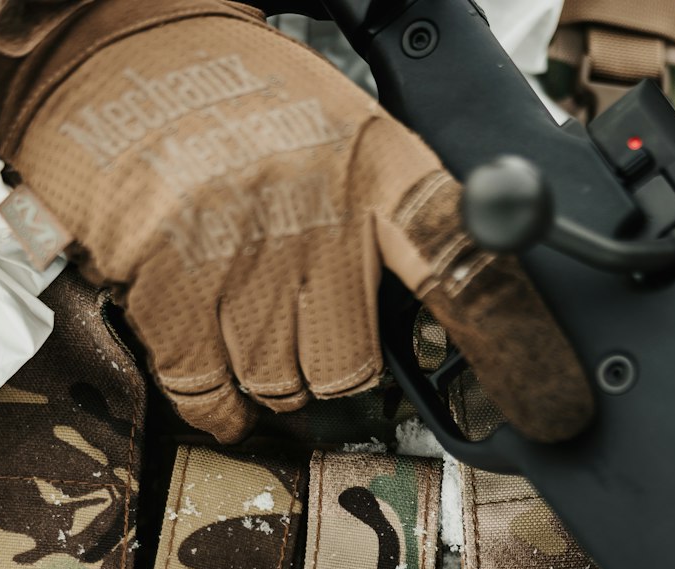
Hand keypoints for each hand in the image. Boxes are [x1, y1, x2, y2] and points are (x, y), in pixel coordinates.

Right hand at [0, 1, 592, 443]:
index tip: (549, 403)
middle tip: (311, 329)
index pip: (462, 261)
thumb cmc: (248, 106)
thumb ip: (399, 225)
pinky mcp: (166, 280)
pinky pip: (213, 394)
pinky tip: (224, 379)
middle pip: (354, 370)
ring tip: (254, 327)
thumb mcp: (351, 137)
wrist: (125, 56)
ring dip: (274, 382)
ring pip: (284, 388)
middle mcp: (313, 211)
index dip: (509, 340)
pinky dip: (222, 406)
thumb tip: (462, 323)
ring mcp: (236, 251)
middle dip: (335, 370)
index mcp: (376, 167)